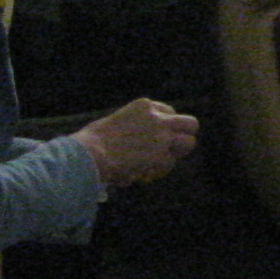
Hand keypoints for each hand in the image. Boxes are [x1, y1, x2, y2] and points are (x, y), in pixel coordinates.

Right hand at [75, 98, 197, 188]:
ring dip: (176, 153)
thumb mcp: (116, 121)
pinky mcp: (162, 156)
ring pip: (189, 142)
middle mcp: (158, 118)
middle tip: (172, 147)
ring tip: (160, 162)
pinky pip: (170, 164)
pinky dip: (159, 170)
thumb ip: (134, 127)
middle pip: (189, 124)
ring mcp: (163, 137)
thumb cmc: (92, 141)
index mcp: (144, 106)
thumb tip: (139, 142)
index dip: (166, 126)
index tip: (157, 135)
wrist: (89, 155)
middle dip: (183, 135)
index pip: (169, 111)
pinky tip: (144, 173)